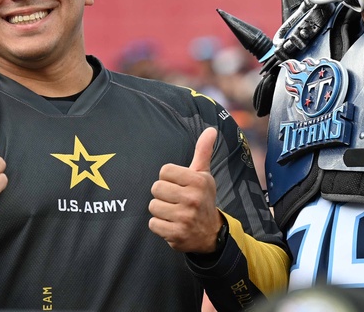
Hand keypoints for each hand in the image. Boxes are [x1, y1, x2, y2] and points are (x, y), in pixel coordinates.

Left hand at [148, 127, 222, 252]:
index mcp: (198, 181)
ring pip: (153, 206)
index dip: (168, 178)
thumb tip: (211, 129)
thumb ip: (203, 151)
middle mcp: (193, 198)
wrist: (211, 234)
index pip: (164, 171)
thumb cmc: (203, 198)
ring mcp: (185, 217)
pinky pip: (153, 224)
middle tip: (176, 200)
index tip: (179, 185)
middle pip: (156, 188)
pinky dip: (159, 225)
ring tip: (174, 212)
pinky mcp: (177, 234)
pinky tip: (172, 225)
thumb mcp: (204, 175)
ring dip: (160, 210)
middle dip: (163, 195)